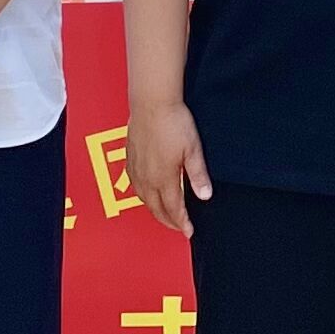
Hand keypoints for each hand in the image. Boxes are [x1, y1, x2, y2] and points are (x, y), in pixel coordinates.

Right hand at [127, 99, 210, 230]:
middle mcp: (147, 177)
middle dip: (169, 220)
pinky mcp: (129, 158)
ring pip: (143, 198)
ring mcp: (136, 168)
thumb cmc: (173, 121)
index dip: (182, 222)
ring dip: (154, 209)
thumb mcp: (193, 149)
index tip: (189, 231)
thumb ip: (198, 175)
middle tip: (179, 226)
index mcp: (163, 178)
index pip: (173, 208)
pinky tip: (147, 192)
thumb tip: (205, 196)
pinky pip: (134, 185)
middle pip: (156, 208)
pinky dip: (143, 195)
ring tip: (164, 213)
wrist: (151, 102)